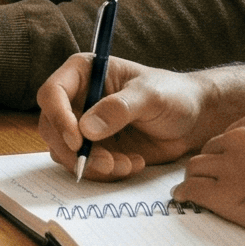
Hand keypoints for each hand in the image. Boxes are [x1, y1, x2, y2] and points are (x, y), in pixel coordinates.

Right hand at [37, 56, 207, 179]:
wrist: (193, 119)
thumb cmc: (173, 95)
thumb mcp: (151, 95)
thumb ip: (120, 109)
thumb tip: (87, 128)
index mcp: (84, 73)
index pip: (52, 94)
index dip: (58, 118)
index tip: (78, 140)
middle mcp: (77, 99)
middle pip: (51, 128)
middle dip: (76, 151)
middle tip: (106, 163)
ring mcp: (84, 126)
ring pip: (65, 152)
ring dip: (92, 165)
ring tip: (127, 164)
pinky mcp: (95, 148)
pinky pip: (86, 166)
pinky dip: (106, 172)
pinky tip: (133, 163)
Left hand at [173, 110, 244, 245]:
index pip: (230, 134)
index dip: (228, 153)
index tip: (229, 166)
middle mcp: (240, 136)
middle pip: (210, 150)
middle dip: (212, 166)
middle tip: (213, 182)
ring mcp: (229, 164)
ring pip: (195, 168)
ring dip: (195, 180)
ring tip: (195, 191)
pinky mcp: (223, 193)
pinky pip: (190, 190)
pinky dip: (185, 195)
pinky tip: (183, 199)